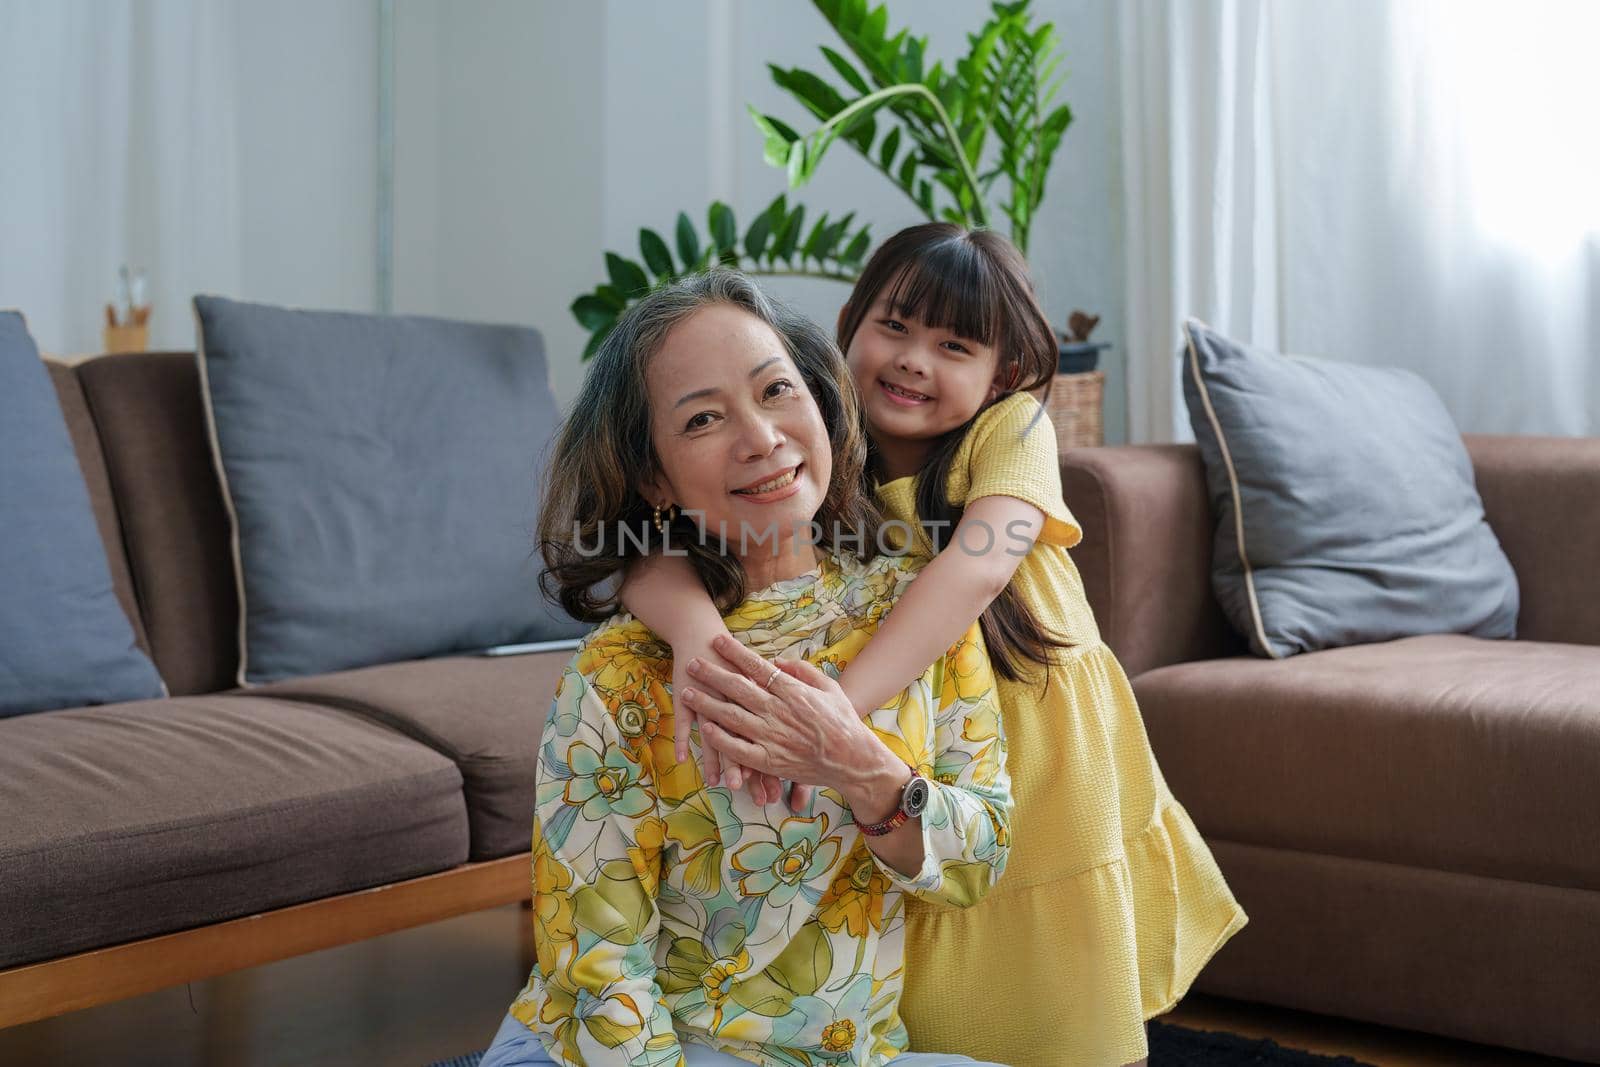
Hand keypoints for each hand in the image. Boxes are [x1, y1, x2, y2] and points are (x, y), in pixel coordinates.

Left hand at [679, 634, 891, 806]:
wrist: (853, 761)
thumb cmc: (843, 722)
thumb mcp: (829, 687)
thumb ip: (802, 671)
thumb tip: (776, 661)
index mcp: (793, 691)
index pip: (757, 666)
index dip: (734, 652)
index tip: (716, 640)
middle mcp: (778, 711)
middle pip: (737, 687)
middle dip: (711, 673)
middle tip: (692, 662)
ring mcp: (772, 737)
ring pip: (731, 716)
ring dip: (706, 703)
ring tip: (686, 693)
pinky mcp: (769, 761)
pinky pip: (738, 749)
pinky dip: (720, 739)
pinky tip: (704, 728)